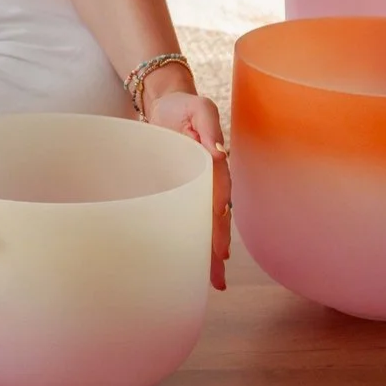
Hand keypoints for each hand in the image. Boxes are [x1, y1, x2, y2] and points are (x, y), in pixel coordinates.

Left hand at [143, 88, 230, 289]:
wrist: (166, 103)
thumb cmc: (183, 106)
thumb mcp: (198, 107)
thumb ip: (208, 126)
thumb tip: (218, 152)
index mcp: (213, 164)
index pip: (218, 197)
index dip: (218, 222)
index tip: (219, 246)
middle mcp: (208, 181)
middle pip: (215, 219)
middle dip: (217, 248)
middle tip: (217, 277)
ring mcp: (194, 187)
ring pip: (202, 223)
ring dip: (207, 251)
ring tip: (210, 281)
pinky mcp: (178, 189)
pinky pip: (185, 216)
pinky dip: (189, 238)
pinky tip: (188, 260)